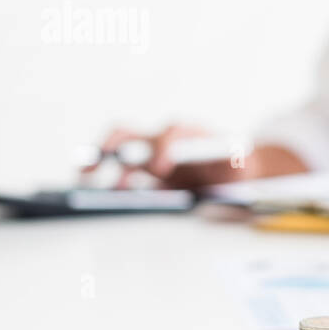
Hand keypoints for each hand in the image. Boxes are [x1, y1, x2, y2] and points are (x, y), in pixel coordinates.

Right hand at [81, 124, 307, 188]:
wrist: (231, 170)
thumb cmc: (234, 164)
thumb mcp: (242, 162)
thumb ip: (237, 161)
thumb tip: (230, 166)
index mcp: (189, 134)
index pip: (173, 133)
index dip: (163, 147)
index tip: (159, 169)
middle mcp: (164, 141)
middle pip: (130, 133)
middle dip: (112, 146)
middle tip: (99, 166)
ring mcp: (149, 156)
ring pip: (116, 152)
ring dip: (98, 164)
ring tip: (85, 183)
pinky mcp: (144, 174)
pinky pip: (121, 175)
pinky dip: (106, 183)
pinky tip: (99, 197)